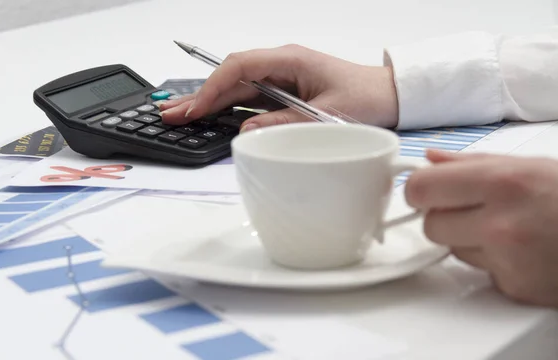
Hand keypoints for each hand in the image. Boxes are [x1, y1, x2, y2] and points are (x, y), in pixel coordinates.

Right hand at [159, 44, 398, 130]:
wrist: (388, 96)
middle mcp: (280, 65)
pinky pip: (249, 98)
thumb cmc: (366, 97)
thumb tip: (248, 131)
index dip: (213, 88)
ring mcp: (280, 78)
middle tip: (170, 113)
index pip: (239, 68)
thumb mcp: (326, 114)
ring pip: (236, 88)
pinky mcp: (283, 92)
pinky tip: (209, 118)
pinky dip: (227, 109)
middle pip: (230, 78)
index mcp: (290, 60)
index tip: (196, 110)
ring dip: (208, 103)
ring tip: (180, 116)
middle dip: (200, 95)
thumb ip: (286, 123)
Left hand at [405, 149, 557, 307]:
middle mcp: (502, 223)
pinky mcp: (516, 288)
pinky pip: (479, 273)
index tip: (427, 190)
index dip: (420, 190)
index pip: (420, 188)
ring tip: (510, 229)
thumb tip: (430, 159)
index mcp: (503, 182)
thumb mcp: (531, 165)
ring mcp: (509, 261)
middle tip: (476, 210)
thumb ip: (473, 163)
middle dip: (445, 217)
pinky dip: (493, 263)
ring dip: (469, 240)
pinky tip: (524, 251)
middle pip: (431, 224)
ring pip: (452, 250)